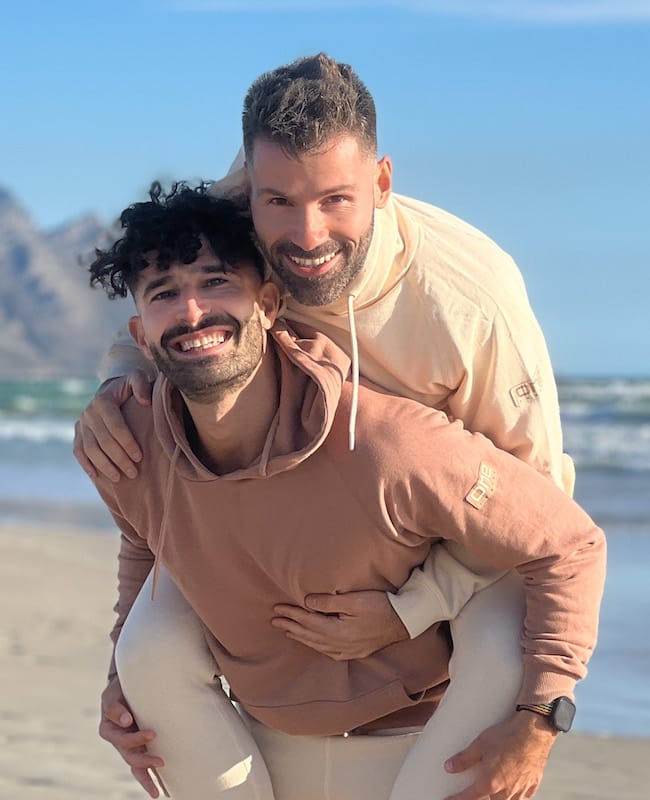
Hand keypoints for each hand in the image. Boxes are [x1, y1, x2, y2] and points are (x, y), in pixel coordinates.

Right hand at [73, 372, 152, 481]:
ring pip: (90, 449)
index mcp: (103, 401)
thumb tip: (144, 401)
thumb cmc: (129, 387)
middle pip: (103, 441)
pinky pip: (78, 451)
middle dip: (119, 459)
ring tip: (119, 478)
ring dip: (104, 466)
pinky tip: (96, 476)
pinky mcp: (77, 433)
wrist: (111, 390)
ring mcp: (81, 424)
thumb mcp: (137, 379)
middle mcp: (88, 413)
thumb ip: (142, 385)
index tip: (140, 457)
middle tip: (134, 473)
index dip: (127, 443)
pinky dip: (85, 464)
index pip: (115, 426)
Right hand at [100, 678, 167, 797]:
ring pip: (136, 767)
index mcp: (109, 729)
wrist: (127, 686)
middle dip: (145, 761)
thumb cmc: (119, 689)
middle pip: (130, 757)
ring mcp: (129, 746)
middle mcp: (118, 741)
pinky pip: (143, 765)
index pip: (122, 739)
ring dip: (147, 777)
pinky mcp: (140, 746)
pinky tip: (160, 791)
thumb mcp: (111, 694)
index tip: (152, 733)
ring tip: (158, 792)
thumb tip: (126, 720)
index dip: (136, 739)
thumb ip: (114, 706)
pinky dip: (151, 778)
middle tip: (161, 761)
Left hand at [271, 590, 408, 659]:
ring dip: (300, 636)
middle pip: (309, 635)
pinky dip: (314, 645)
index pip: (308, 622)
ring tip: (286, 630)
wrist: (404, 621)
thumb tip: (307, 602)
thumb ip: (329, 602)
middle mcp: (340, 645)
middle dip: (290, 626)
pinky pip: (327, 651)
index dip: (292, 614)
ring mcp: (347, 651)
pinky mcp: (354, 651)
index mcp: (338, 632)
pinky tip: (311, 642)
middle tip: (274, 620)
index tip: (278, 608)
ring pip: (316, 644)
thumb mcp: (354, 599)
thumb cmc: (381, 605)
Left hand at [443, 711, 556, 799]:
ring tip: (493, 791)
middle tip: (474, 791)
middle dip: (480, 799)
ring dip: (497, 799)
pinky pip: (522, 797)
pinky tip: (511, 790)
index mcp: (490, 783)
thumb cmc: (507, 736)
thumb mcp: (480, 744)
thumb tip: (449, 767)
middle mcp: (505, 791)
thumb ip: (464, 758)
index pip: (469, 798)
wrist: (534, 732)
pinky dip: (514, 796)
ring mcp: (520, 790)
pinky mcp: (532, 785)